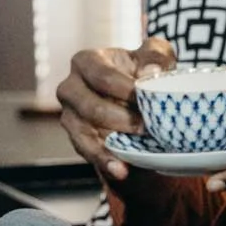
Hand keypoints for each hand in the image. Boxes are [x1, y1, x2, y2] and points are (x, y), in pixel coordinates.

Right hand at [57, 37, 176, 179]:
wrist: (136, 97)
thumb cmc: (143, 70)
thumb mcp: (156, 55)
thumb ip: (156, 56)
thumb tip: (151, 72)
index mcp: (86, 61)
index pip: (103, 76)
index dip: (125, 89)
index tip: (146, 99)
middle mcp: (70, 88)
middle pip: (92, 107)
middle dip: (121, 119)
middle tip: (148, 126)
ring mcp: (70, 115)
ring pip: (86, 132)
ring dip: (113, 142)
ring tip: (138, 148)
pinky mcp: (76, 138)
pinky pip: (87, 152)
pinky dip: (105, 162)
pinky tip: (121, 170)